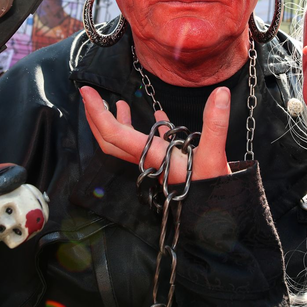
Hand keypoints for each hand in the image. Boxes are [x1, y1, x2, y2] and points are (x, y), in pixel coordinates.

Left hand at [81, 86, 230, 182]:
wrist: (219, 214)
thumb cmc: (213, 189)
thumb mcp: (215, 156)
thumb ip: (216, 123)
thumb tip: (221, 93)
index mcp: (152, 155)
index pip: (114, 133)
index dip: (97, 112)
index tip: (86, 91)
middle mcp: (148, 159)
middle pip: (110, 140)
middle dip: (96, 117)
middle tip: (89, 95)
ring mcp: (155, 162)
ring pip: (126, 143)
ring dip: (117, 122)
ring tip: (118, 103)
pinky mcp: (167, 163)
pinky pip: (150, 143)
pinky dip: (148, 127)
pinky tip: (158, 112)